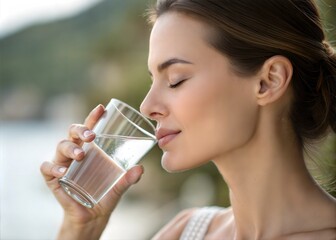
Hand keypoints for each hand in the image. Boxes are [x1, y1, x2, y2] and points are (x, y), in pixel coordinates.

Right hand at [40, 104, 143, 237]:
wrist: (93, 216)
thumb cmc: (106, 195)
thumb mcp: (119, 186)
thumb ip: (129, 178)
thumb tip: (140, 168)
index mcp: (91, 149)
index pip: (90, 128)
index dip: (93, 117)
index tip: (101, 108)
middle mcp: (75, 152)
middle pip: (73, 132)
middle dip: (81, 130)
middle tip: (91, 136)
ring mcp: (63, 163)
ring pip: (60, 146)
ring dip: (70, 148)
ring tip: (80, 155)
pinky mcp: (54, 178)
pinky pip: (47, 167)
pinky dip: (53, 168)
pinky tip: (63, 172)